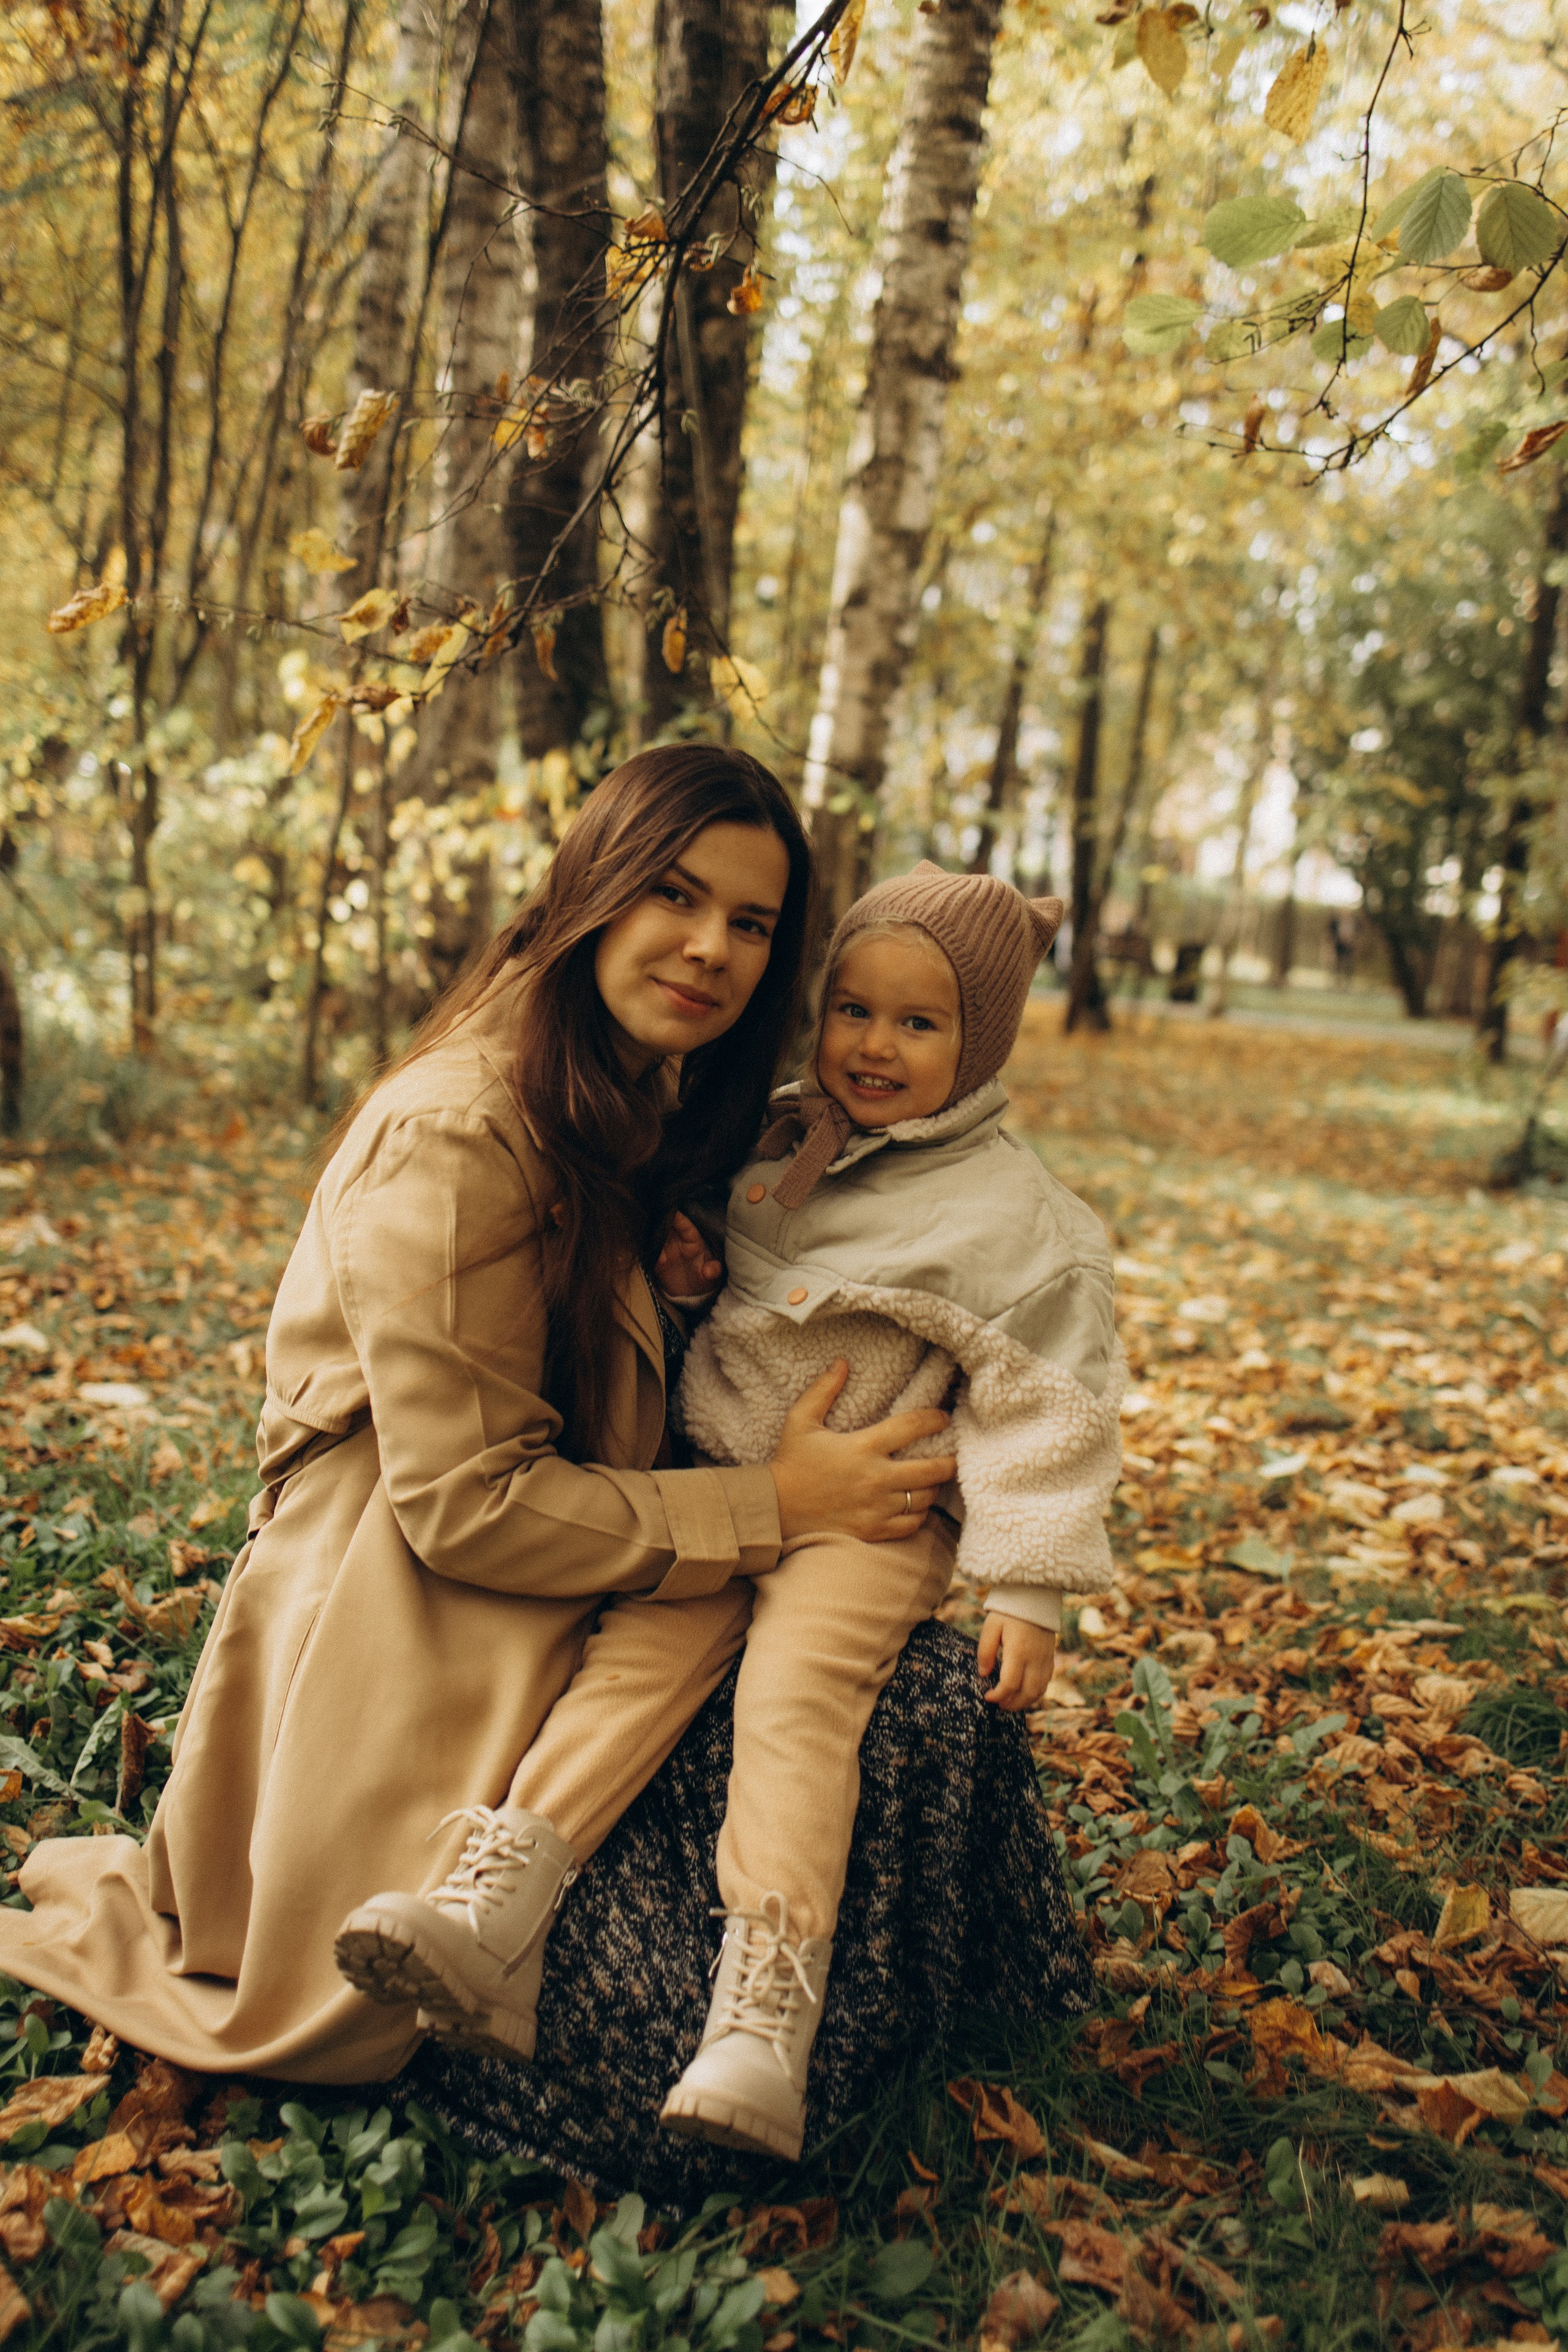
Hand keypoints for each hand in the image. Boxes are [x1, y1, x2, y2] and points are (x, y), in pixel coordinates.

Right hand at [654, 1210, 722, 1301]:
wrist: (690, 1294)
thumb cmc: (703, 1279)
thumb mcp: (711, 1278)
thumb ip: (712, 1272)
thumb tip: (709, 1271)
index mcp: (693, 1241)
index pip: (686, 1226)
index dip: (679, 1219)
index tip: (673, 1211)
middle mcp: (677, 1242)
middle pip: (668, 1227)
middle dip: (662, 1221)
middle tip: (657, 1219)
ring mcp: (666, 1250)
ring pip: (657, 1238)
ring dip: (655, 1239)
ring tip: (658, 1246)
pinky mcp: (657, 1261)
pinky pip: (651, 1254)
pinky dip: (651, 1254)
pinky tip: (657, 1260)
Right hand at [769, 1360, 957, 1543]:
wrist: (776, 1509)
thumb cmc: (790, 1462)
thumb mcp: (801, 1420)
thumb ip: (823, 1390)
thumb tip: (842, 1363)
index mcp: (862, 1447)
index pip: (911, 1427)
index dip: (933, 1420)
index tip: (943, 1418)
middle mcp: (875, 1478)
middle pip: (930, 1469)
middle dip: (948, 1462)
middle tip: (953, 1456)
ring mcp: (876, 1507)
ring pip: (923, 1498)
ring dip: (933, 1488)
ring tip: (934, 1480)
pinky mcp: (873, 1529)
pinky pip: (911, 1524)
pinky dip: (919, 1514)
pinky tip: (917, 1505)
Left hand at [977, 1615, 1055, 1710]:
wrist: (1034, 1597)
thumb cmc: (1008, 1612)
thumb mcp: (991, 1627)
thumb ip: (985, 1651)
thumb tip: (983, 1674)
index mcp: (1018, 1651)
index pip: (1009, 1683)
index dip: (998, 1695)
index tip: (987, 1697)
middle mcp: (1035, 1658)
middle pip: (1028, 1693)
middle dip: (1013, 1704)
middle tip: (999, 1705)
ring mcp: (1045, 1659)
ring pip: (1039, 1690)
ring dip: (1025, 1701)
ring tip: (1010, 1702)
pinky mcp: (1051, 1657)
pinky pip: (1046, 1682)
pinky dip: (1036, 1692)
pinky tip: (1023, 1692)